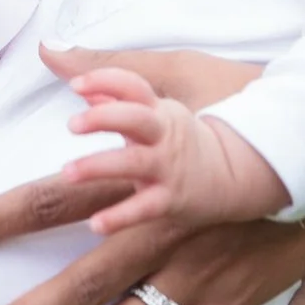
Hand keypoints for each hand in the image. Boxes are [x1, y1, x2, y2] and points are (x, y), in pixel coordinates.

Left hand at [64, 68, 289, 235]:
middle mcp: (162, 135)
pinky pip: (144, 208)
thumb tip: (83, 86)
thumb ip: (118, 99)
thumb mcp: (157, 111)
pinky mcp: (171, 200)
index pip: (133, 86)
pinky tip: (96, 223)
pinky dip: (120, 217)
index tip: (76, 84)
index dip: (105, 80)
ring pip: (132, 162)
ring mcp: (167, 168)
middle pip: (135, 118)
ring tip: (68, 172)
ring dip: (98, 165)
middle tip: (72, 124)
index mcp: (158, 110)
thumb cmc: (186, 138)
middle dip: (103, 118)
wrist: (236, 175)